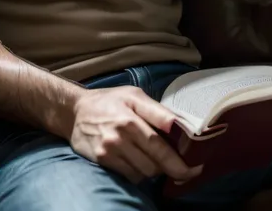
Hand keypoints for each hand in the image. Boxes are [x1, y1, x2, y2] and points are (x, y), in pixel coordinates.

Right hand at [70, 86, 202, 183]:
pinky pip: (130, 176)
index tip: (197, 166)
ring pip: (144, 172)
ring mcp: (110, 149)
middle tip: (183, 169)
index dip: (181, 159)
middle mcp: (121, 133)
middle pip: (156, 162)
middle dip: (172, 167)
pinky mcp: (102, 160)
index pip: (162, 142)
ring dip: (154, 170)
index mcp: (132, 115)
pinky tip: (137, 161)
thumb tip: (181, 126)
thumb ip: (157, 110)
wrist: (74, 111)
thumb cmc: (109, 100)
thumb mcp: (133, 95)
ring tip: (155, 160)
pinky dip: (139, 173)